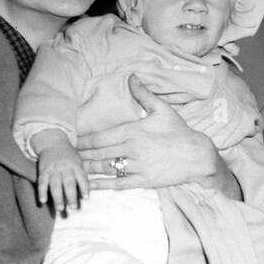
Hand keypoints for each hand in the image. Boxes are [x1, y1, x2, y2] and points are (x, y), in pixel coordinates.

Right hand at [36, 144, 88, 212]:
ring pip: (55, 185)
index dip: (84, 188)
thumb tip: (91, 189)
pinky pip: (42, 182)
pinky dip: (41, 192)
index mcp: (76, 166)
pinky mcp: (43, 171)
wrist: (53, 142)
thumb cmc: (69, 156)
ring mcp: (53, 169)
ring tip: (59, 209)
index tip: (86, 198)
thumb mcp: (78, 161)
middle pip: (68, 183)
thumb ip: (82, 175)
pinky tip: (42, 201)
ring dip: (57, 197)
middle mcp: (65, 168)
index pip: (81, 177)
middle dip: (71, 196)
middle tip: (73, 208)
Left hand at [77, 77, 233, 195]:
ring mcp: (137, 167)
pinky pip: (118, 184)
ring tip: (72, 170)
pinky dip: (102, 186)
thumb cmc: (180, 132)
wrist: (198, 156)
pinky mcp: (143, 181)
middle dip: (80, 156)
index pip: (100, 138)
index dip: (83, 141)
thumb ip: (144, 94)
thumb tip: (132, 77)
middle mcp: (132, 150)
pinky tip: (89, 186)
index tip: (70, 141)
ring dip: (87, 170)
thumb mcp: (163, 110)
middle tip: (65, 157)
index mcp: (133, 131)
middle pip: (98, 154)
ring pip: (105, 169)